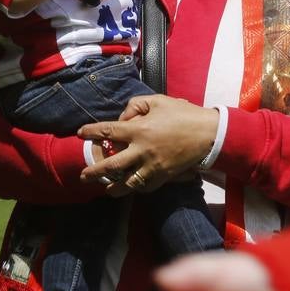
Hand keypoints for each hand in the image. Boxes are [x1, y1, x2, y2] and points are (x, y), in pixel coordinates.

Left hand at [79, 95, 216, 194]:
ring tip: (106, 190)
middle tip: (83, 175)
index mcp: (139, 130)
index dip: (91, 132)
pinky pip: (146, 186)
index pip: (108, 131)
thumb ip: (135, 106)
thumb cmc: (183, 114)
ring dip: (114, 187)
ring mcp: (153, 166)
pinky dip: (137, 188)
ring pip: (128, 182)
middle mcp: (142, 150)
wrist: (208, 134)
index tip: (81, 134)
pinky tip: (131, 188)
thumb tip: (122, 119)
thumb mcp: (158, 100)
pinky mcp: (164, 176)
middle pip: (112, 165)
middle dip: (95, 171)